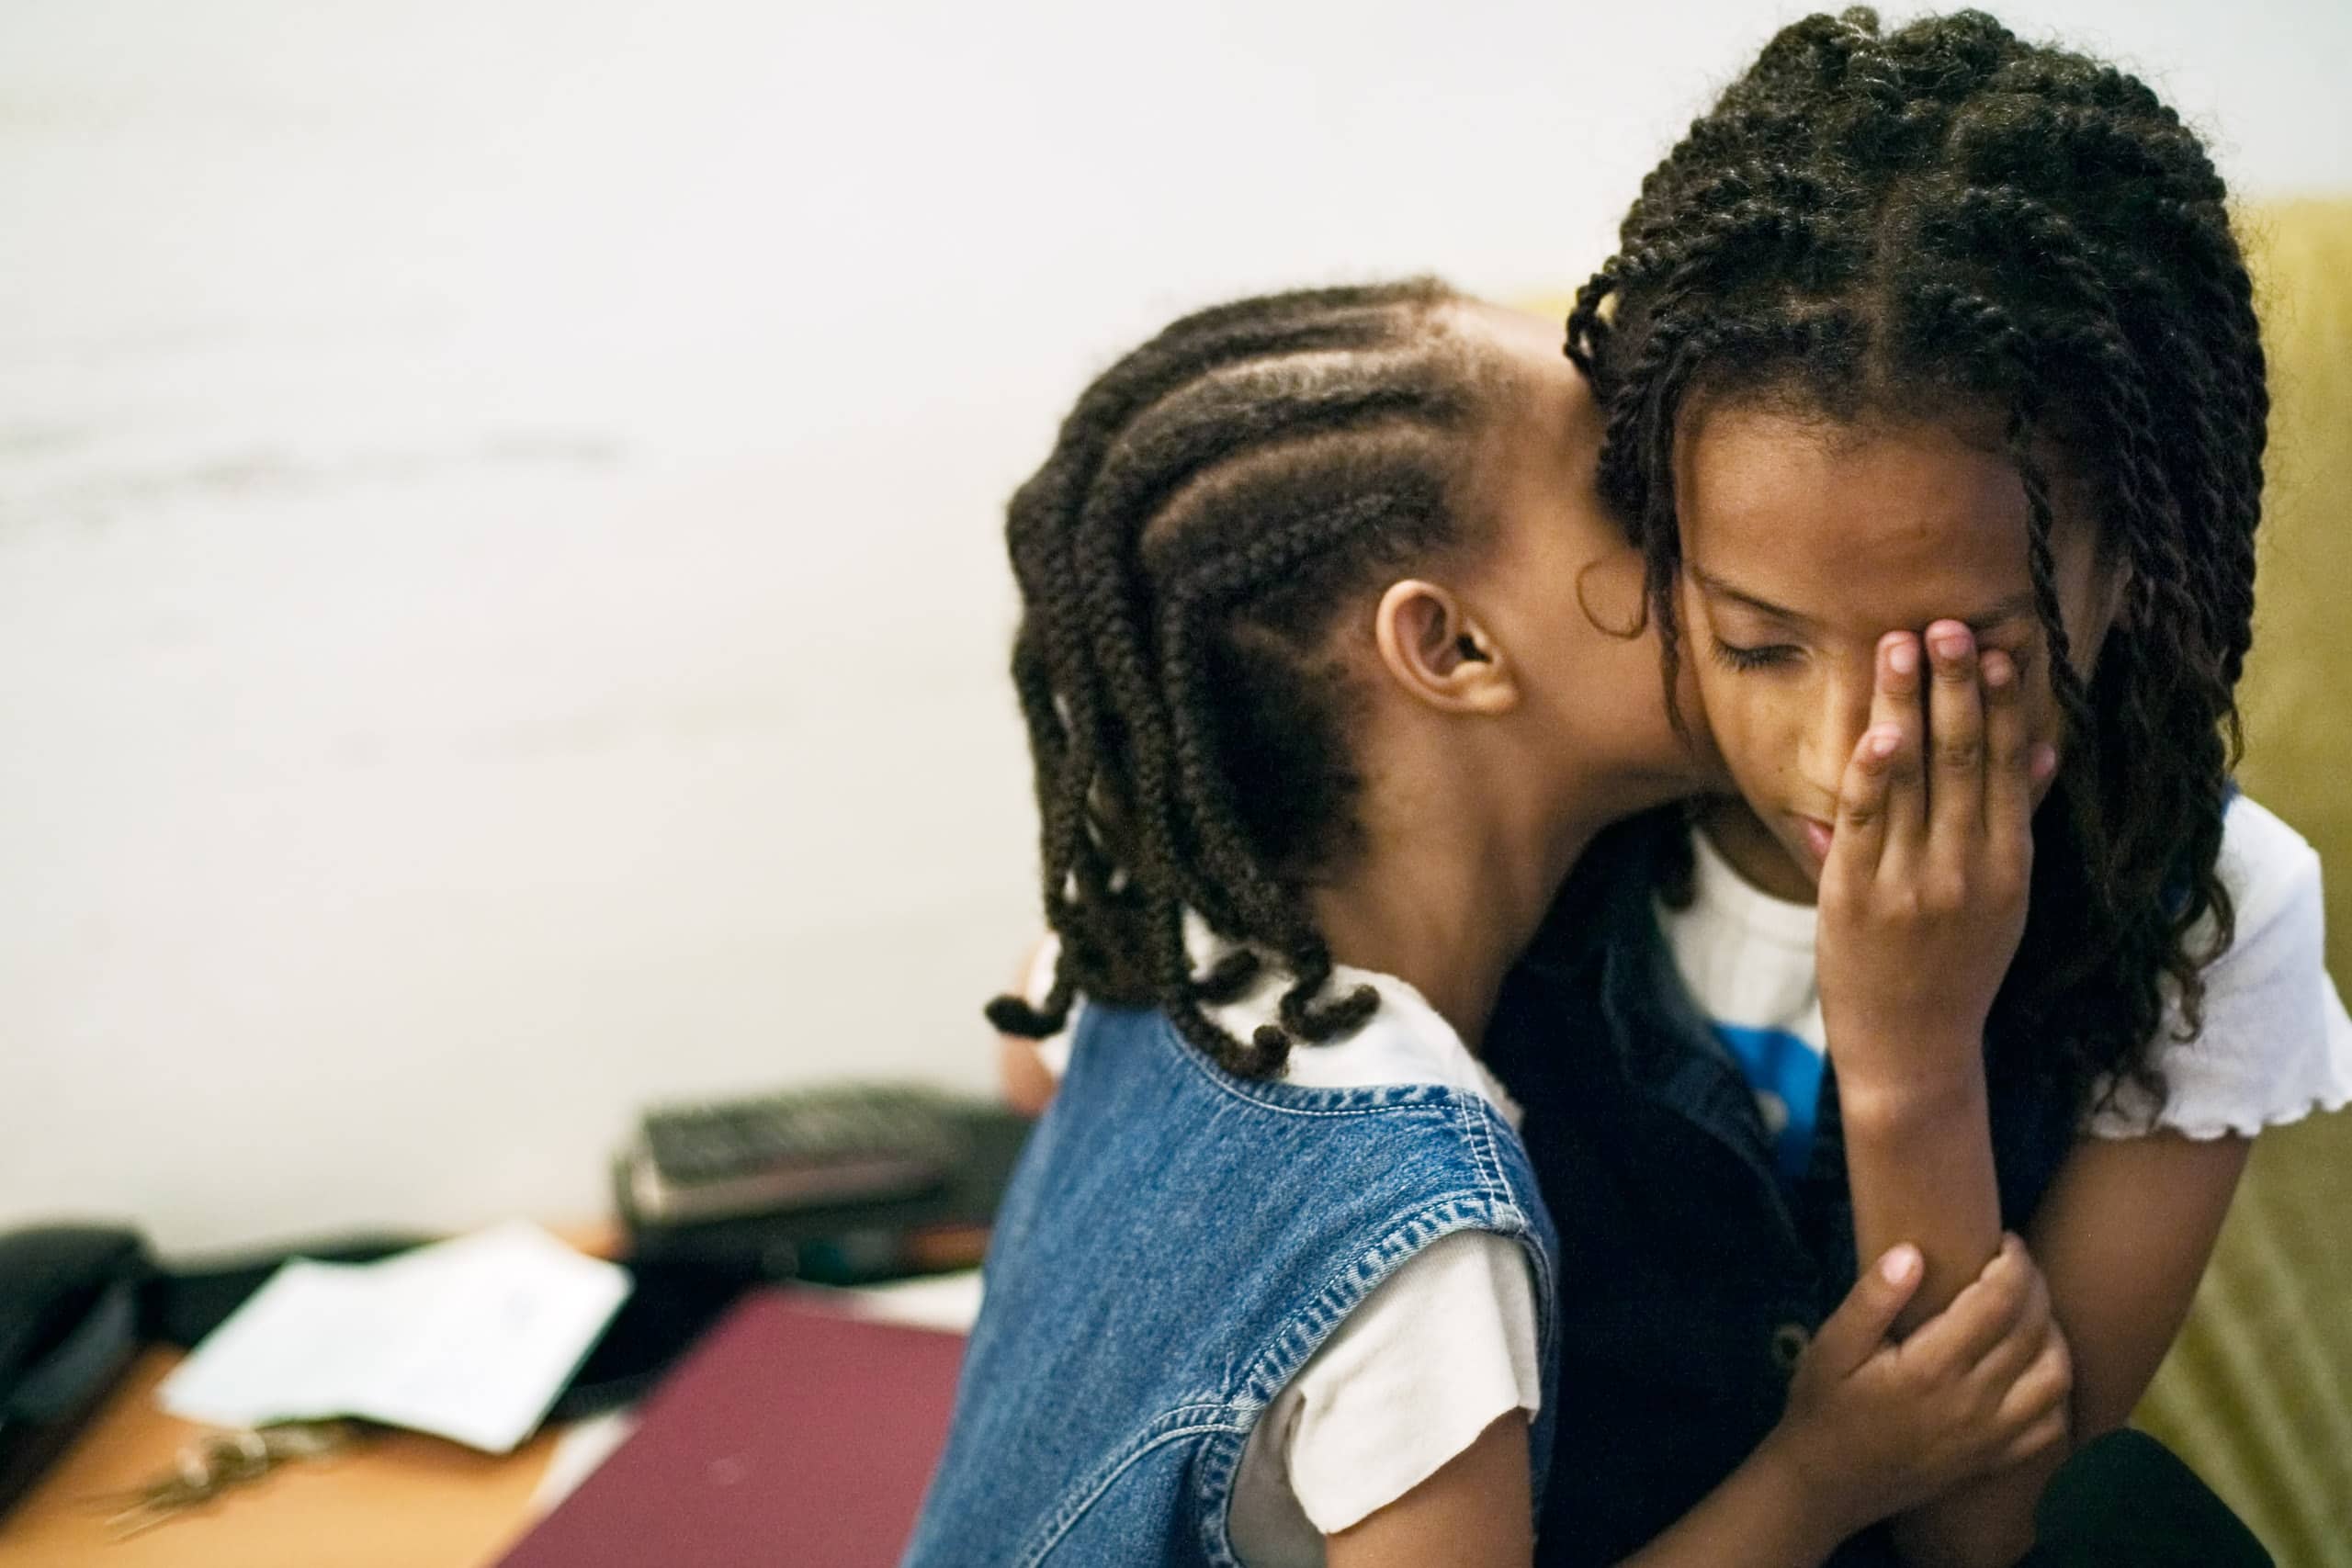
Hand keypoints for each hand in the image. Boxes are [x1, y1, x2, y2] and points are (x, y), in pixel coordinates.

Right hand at [1768, 1236, 2073, 1540]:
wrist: (1828, 1485)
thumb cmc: (1824, 1407)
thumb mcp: (1831, 1347)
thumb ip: (1871, 1300)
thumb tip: (1912, 1253)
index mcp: (1932, 1367)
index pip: (1999, 1301)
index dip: (2014, 1262)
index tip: (2004, 1239)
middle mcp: (1973, 1402)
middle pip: (2034, 1331)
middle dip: (2035, 1286)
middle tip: (2016, 1263)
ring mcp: (1991, 1436)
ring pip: (2056, 1376)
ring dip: (2054, 1334)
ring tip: (2029, 1309)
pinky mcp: (1995, 1459)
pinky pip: (2053, 1424)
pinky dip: (2058, 1389)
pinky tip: (2036, 1365)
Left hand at [1815, 623, 2052, 1094]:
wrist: (1912, 1051)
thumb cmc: (1954, 967)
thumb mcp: (2003, 899)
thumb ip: (2015, 822)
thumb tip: (2047, 751)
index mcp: (2008, 865)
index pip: (2010, 768)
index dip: (2004, 705)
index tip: (2001, 649)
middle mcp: (1967, 869)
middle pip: (1966, 759)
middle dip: (1957, 687)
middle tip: (1948, 624)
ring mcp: (1912, 882)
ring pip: (1914, 777)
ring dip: (1909, 705)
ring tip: (1903, 644)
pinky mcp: (1857, 895)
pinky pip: (1864, 821)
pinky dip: (1873, 773)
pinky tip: (1878, 730)